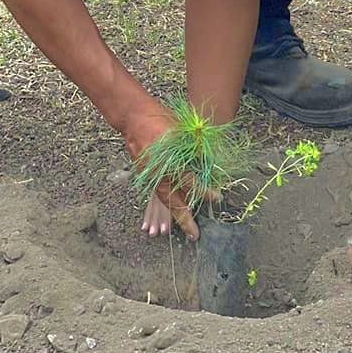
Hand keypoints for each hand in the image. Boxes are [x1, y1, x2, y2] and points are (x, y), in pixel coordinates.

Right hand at [118, 105, 202, 242]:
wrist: (134, 117)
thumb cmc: (162, 120)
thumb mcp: (182, 132)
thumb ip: (194, 151)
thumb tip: (208, 167)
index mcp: (169, 162)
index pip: (190, 182)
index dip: (205, 191)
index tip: (217, 198)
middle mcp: (158, 173)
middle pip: (173, 201)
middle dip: (185, 219)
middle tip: (195, 235)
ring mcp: (148, 176)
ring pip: (164, 200)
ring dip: (176, 215)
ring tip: (186, 228)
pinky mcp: (144, 175)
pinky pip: (158, 193)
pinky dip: (167, 203)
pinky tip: (175, 209)